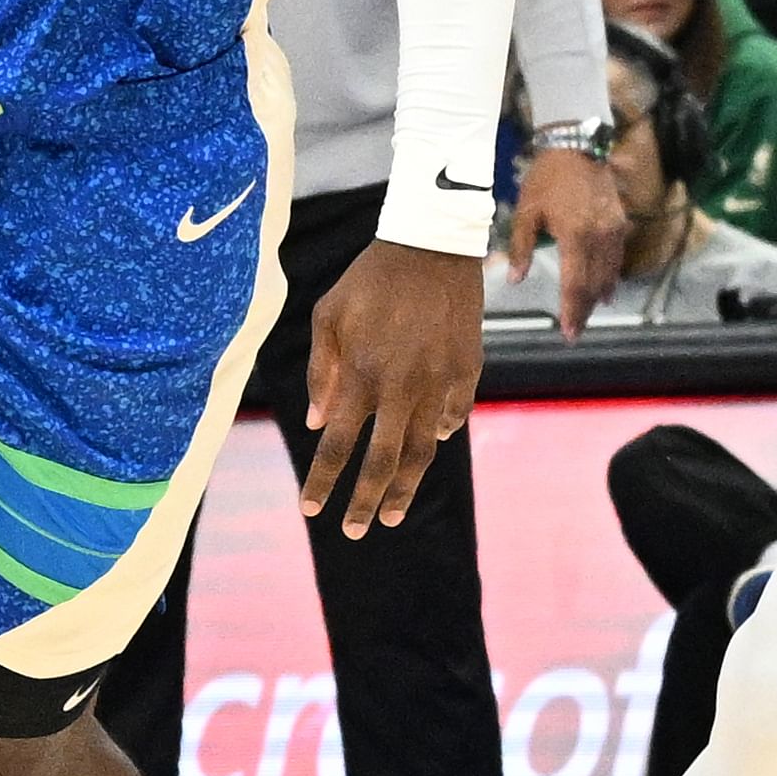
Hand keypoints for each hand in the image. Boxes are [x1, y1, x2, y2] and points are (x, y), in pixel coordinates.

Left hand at [297, 237, 481, 535]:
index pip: (339, 445)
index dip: (323, 481)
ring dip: (404, 486)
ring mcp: (439, 381)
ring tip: (392, 512)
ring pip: (422, 451)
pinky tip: (430, 443)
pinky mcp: (467, 370)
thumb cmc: (370, 278)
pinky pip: (452, 416)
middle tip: (354, 531)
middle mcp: (402, 386)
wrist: (432, 244)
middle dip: (366, 503)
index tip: (310, 510)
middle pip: (382, 462)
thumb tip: (320, 422)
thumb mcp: (329, 315)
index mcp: (363, 374)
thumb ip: (322, 370)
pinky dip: (439, 434)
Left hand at [509, 147, 624, 337]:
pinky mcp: (620, 221)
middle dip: (585, 309)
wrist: (576, 145)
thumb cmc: (546, 177)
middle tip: (577, 331)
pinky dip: (611, 276)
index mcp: (574, 236)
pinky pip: (617, 257)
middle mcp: (598, 236)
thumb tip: (515, 279)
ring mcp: (613, 229)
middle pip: (595, 283)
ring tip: (588, 314)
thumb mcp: (526, 211)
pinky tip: (607, 288)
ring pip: (609, 273)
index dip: (572, 310)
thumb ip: (521, 247)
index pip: (575, 284)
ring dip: (599, 296)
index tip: (569, 332)